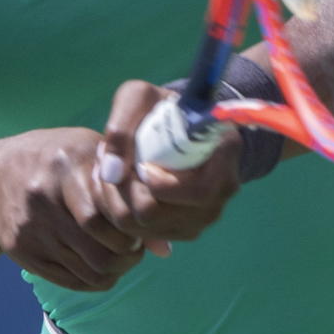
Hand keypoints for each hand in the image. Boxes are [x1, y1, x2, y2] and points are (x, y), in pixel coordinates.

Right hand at [0, 127, 168, 291]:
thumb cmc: (61, 160)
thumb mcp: (93, 156)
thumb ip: (129, 191)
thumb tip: (165, 248)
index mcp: (69, 162)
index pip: (112, 212)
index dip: (136, 228)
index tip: (143, 225)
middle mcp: (44, 194)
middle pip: (101, 248)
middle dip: (128, 255)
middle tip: (134, 247)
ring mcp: (29, 225)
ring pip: (88, 270)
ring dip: (114, 271)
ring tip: (119, 256)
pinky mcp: (18, 249)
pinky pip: (69, 281)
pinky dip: (93, 280)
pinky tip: (97, 264)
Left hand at [95, 80, 241, 242]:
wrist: (176, 124)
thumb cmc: (159, 107)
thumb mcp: (138, 97)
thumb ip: (122, 126)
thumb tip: (111, 173)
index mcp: (225, 153)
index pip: (197, 191)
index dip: (158, 184)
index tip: (140, 163)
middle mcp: (222, 191)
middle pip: (159, 216)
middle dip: (123, 191)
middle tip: (108, 166)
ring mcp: (204, 215)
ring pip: (144, 230)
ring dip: (117, 202)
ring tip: (110, 173)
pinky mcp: (185, 229)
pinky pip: (143, 236)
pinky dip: (122, 214)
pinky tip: (118, 188)